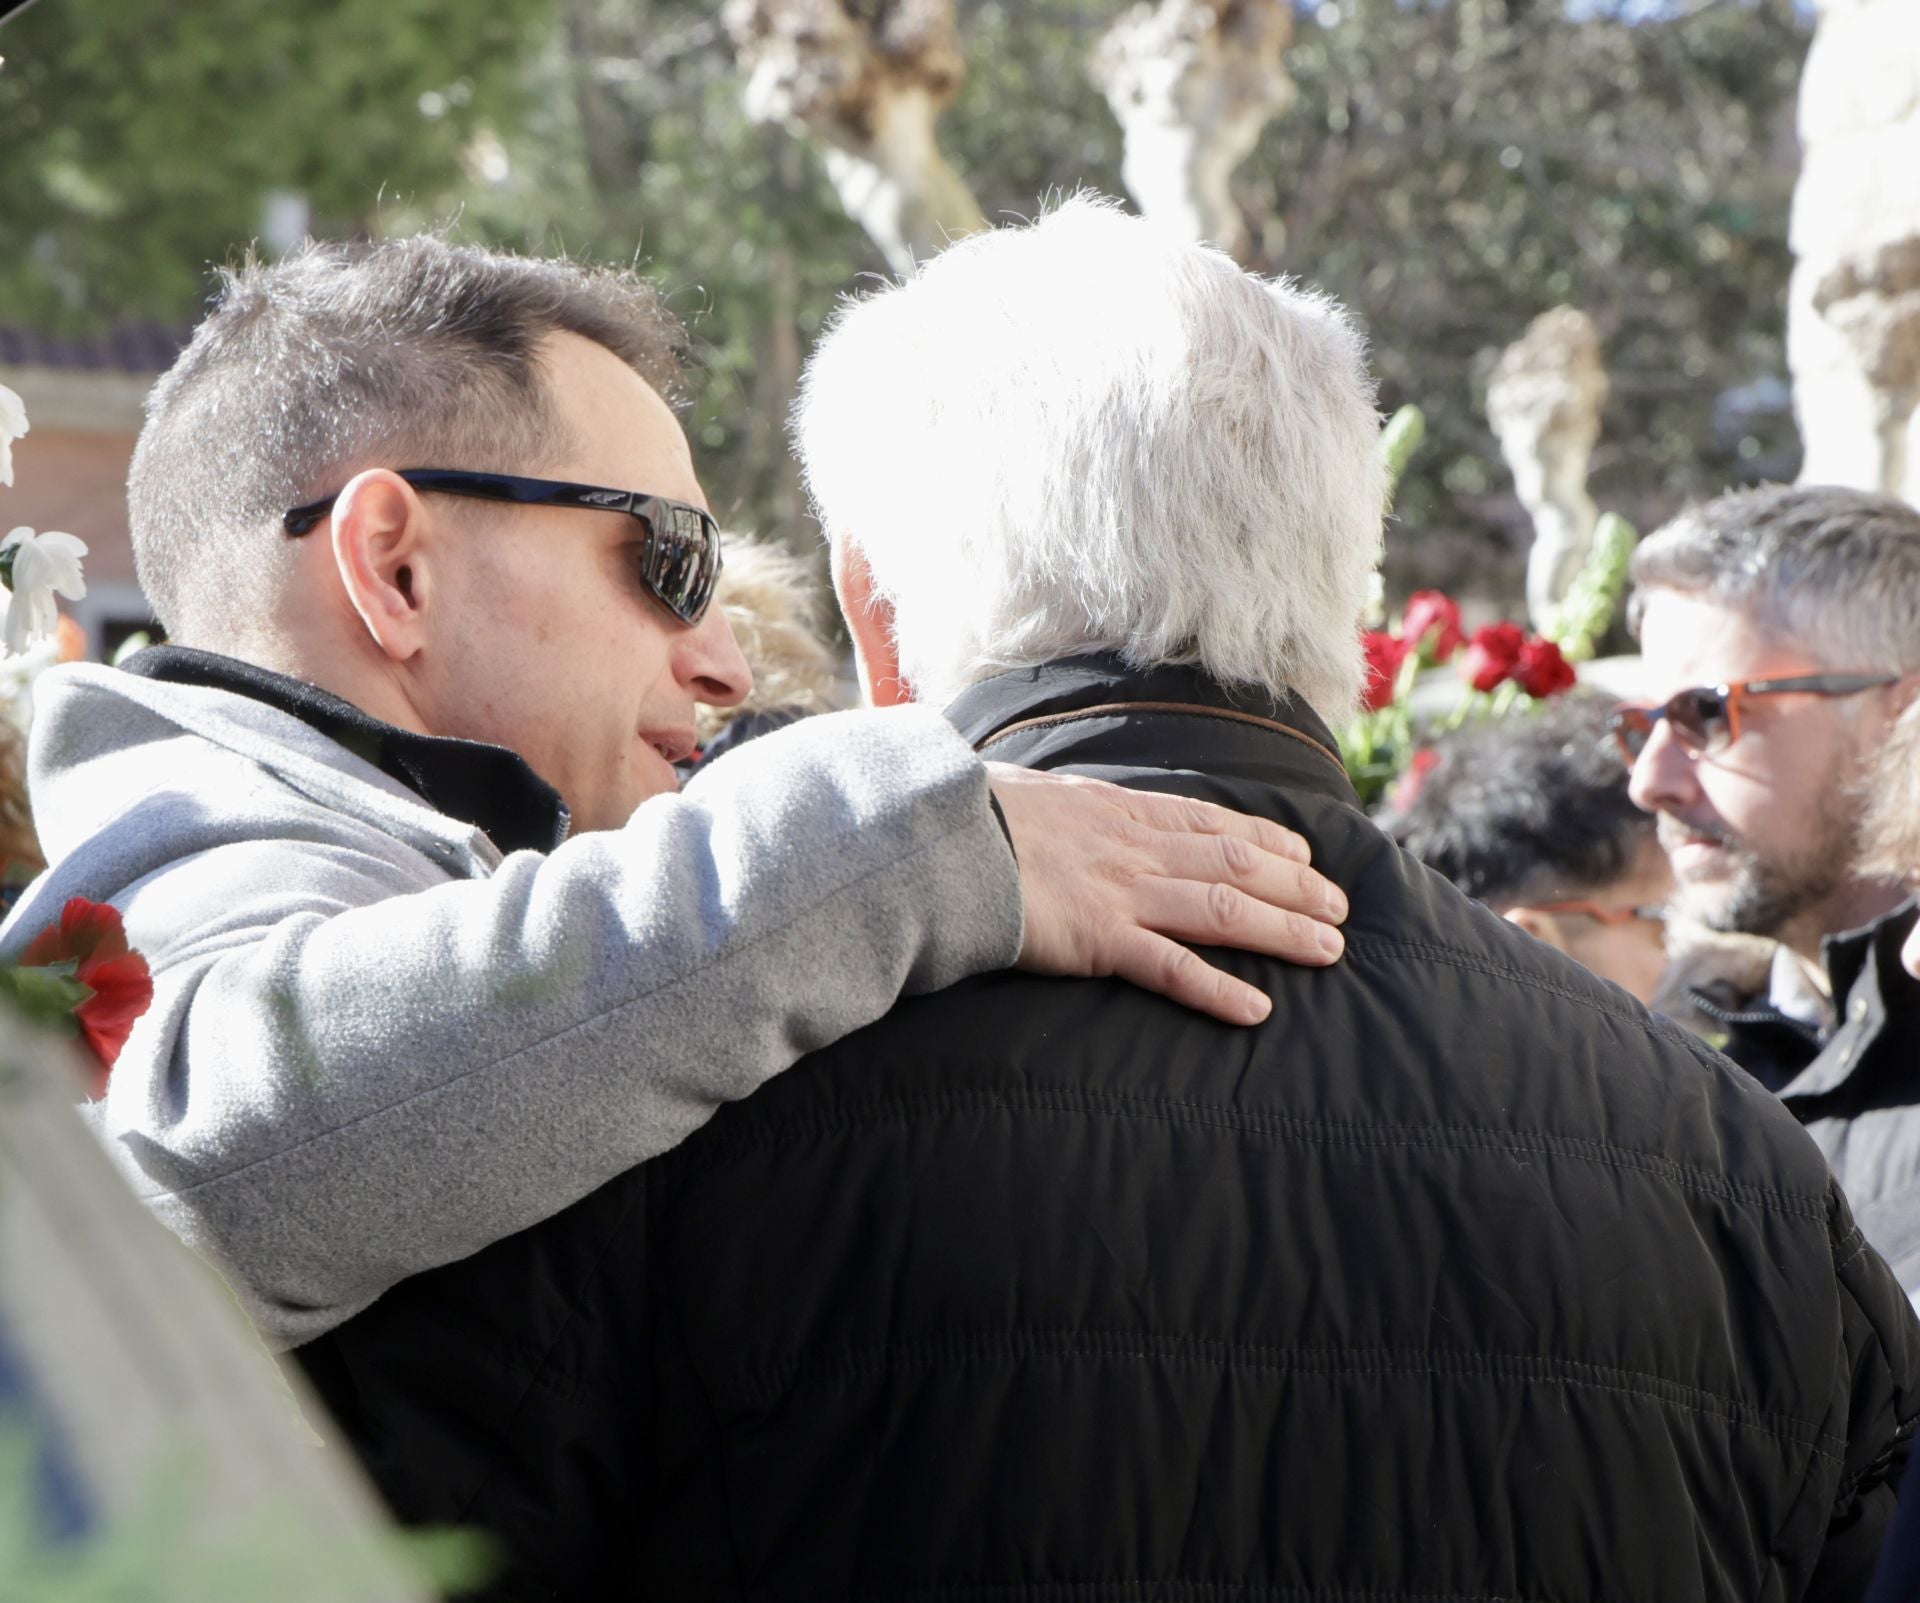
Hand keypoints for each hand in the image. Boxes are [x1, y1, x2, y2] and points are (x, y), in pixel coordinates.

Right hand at [986, 764, 1347, 1025]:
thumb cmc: (976, 817)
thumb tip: (1070, 814)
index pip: (1213, 822)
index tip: (1305, 858)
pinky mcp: (1100, 939)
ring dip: (1283, 931)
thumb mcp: (1036, 795)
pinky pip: (1172, 968)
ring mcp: (1123, 892)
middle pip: (1237, 864)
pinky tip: (1255, 1010)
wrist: (942, 840)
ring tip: (1329, 951)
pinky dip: (1218, 989)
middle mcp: (1135, 848)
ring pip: (1224, 909)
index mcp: (1121, 810)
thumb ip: (1070, 811)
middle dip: (1297, 888)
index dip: (1268, 841)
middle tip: (1340, 910)